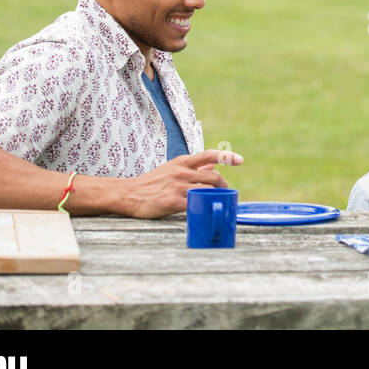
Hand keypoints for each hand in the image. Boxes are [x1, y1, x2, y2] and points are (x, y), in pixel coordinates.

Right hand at [126, 149, 242, 218]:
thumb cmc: (151, 182)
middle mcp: (182, 172)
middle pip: (213, 177)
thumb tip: (213, 165)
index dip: (226, 157)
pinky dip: (203, 208)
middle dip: (224, 187)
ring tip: (219, 204)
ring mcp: (177, 186)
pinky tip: (206, 212)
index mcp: (182, 162)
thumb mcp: (172, 169)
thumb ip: (194, 167)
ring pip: (207, 191)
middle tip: (226, 194)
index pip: (209, 155)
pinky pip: (194, 204)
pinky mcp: (172, 201)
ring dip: (216, 198)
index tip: (240, 161)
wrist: (128, 194)